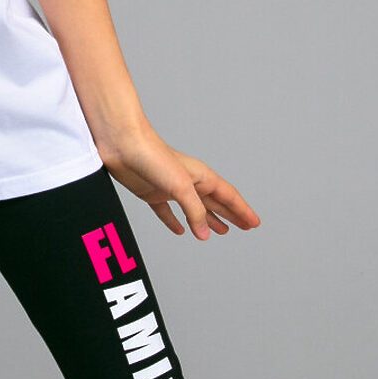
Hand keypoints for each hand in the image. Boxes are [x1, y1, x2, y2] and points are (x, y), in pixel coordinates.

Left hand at [98, 123, 260, 240]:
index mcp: (202, 177)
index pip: (229, 196)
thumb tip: (205, 234)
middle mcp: (189, 182)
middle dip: (231, 215)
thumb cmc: (153, 156)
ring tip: (221, 231)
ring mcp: (170, 188)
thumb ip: (195, 211)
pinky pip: (167, 212)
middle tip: (245, 227)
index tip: (254, 223)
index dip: (243, 210)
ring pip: (196, 209)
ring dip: (209, 220)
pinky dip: (174, 222)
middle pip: (216, 202)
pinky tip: (180, 231)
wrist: (123, 144)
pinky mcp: (152, 193)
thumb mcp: (180, 187)